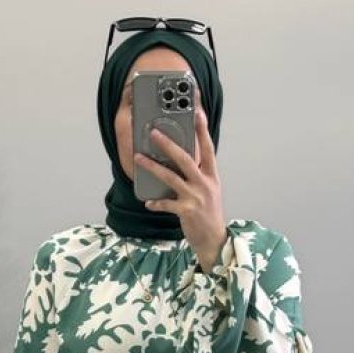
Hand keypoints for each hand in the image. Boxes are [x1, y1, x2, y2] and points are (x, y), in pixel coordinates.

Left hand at [135, 105, 228, 272]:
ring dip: (153, 167)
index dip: (202, 130)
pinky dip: (156, 202)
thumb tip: (180, 162)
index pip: (208, 148)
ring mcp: (195, 197)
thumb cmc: (209, 214)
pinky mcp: (186, 211)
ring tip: (139, 158)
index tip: (197, 112)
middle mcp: (205, 184)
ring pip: (171, 177)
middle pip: (185, 159)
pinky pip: (166, 204)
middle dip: (168, 144)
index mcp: (211, 176)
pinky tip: (148, 202)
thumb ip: (198, 176)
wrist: (214, 240)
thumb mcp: (209, 191)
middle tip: (154, 132)